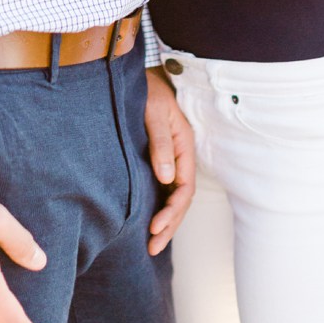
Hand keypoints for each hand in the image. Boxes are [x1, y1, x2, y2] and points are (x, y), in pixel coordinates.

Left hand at [144, 66, 196, 255]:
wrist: (139, 75)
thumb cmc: (147, 90)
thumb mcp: (154, 112)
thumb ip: (160, 143)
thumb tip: (167, 178)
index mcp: (184, 145)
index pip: (184, 188)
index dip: (172, 211)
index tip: (154, 227)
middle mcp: (180, 155)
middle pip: (181, 198)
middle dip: (170, 225)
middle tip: (152, 247)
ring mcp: (170, 158)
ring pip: (173, 196)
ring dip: (165, 221)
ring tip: (151, 244)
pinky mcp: (157, 158)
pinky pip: (163, 189)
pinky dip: (158, 208)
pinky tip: (149, 222)